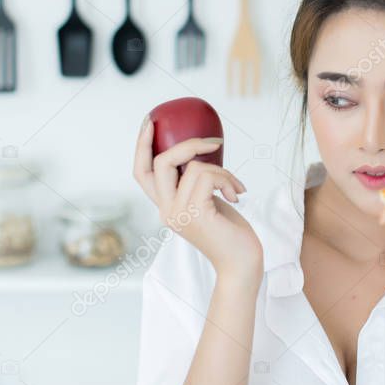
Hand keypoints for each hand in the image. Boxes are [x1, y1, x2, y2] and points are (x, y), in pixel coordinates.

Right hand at [133, 116, 262, 277]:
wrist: (242, 263)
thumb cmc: (230, 233)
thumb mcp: (209, 201)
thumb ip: (197, 183)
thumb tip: (202, 152)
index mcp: (165, 206)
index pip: (141, 173)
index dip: (141, 145)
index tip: (150, 121)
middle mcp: (165, 211)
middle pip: (161, 162)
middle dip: (189, 145)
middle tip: (215, 142)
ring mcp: (177, 214)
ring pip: (194, 167)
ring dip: (222, 170)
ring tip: (236, 187)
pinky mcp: (195, 214)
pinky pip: (207, 176)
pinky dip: (227, 179)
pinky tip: (238, 194)